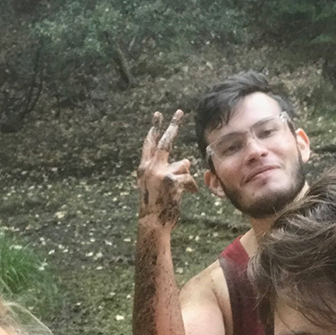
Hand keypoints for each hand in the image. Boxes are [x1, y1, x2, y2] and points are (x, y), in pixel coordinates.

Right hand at [136, 110, 197, 228]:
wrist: (153, 222)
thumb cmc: (155, 205)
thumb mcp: (155, 185)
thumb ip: (166, 170)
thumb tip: (185, 161)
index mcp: (144, 167)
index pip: (149, 143)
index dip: (154, 129)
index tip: (157, 115)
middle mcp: (150, 167)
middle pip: (164, 141)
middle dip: (172, 125)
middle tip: (179, 112)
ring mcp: (160, 173)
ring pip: (182, 164)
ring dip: (186, 176)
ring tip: (182, 190)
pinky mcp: (171, 180)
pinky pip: (188, 177)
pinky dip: (191, 186)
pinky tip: (189, 193)